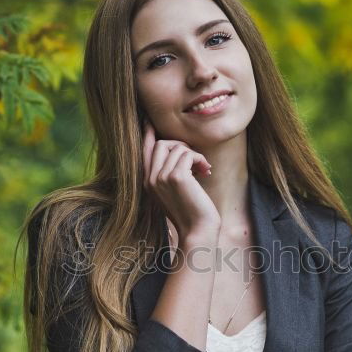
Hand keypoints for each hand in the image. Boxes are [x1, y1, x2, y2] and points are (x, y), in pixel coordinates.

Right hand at [142, 119, 220, 240]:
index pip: (145, 152)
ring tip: (203, 169)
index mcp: (148, 183)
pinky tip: (206, 171)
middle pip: (161, 144)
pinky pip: (188, 154)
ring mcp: (161, 178)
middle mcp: (150, 179)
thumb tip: (179, 152)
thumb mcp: (175, 192)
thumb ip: (171, 174)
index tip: (148, 121)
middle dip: (181, 146)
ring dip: (194, 155)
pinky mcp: (176, 177)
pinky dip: (200, 159)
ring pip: (176, 148)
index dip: (147, 134)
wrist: (197, 231)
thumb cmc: (191, 213)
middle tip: (195, 160)